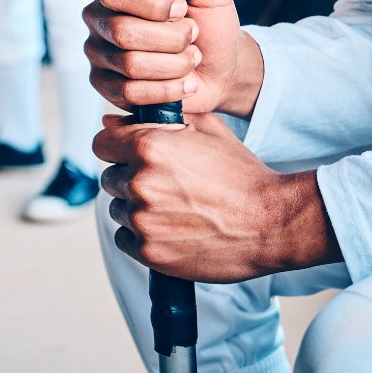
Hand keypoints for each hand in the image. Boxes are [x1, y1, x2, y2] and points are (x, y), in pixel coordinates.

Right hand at [83, 0, 262, 116]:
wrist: (220, 67)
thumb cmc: (210, 23)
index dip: (151, 4)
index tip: (181, 9)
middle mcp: (100, 17)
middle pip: (123, 32)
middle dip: (171, 38)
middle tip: (192, 36)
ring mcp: (99, 53)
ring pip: (130, 64)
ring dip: (175, 64)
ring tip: (191, 58)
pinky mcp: (106, 86)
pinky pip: (130, 93)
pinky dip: (168, 89)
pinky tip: (185, 82)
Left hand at [95, 111, 338, 282]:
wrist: (270, 222)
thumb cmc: (241, 175)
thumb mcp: (206, 131)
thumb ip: (156, 120)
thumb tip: (112, 121)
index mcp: (150, 146)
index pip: (101, 144)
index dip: (115, 148)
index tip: (129, 156)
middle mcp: (140, 182)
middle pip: (110, 178)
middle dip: (131, 179)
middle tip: (166, 186)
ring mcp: (143, 220)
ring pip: (119, 210)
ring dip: (137, 209)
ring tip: (174, 210)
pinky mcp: (149, 252)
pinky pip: (125, 240)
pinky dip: (141, 237)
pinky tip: (171, 230)